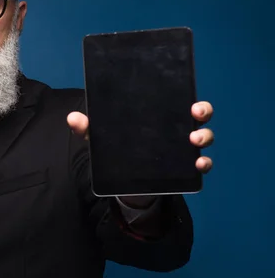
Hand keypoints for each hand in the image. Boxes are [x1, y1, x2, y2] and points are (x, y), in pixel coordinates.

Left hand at [67, 101, 214, 206]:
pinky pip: (202, 164)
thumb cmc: (118, 149)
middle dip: (202, 110)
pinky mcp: (184, 168)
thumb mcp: (102, 138)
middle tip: (195, 113)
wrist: (125, 181)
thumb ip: (88, 129)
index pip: (179, 100)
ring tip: (194, 140)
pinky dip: (204, 164)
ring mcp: (183, 148)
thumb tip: (72, 118)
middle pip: (198, 115)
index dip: (189, 96)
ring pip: (203, 137)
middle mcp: (177, 128)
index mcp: (160, 115)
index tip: (190, 98)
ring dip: (204, 136)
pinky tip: (199, 165)